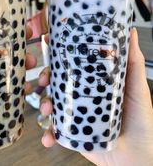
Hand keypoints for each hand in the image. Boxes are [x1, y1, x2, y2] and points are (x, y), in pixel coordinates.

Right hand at [39, 28, 152, 165]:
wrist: (137, 156)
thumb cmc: (141, 119)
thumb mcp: (136, 86)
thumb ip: (134, 61)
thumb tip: (130, 32)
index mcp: (93, 82)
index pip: (73, 63)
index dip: (59, 53)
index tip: (48, 41)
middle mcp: (82, 95)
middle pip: (57, 81)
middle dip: (46, 77)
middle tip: (44, 79)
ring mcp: (76, 113)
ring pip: (52, 102)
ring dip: (44, 103)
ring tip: (47, 107)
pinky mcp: (73, 132)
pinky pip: (56, 130)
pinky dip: (48, 133)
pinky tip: (48, 136)